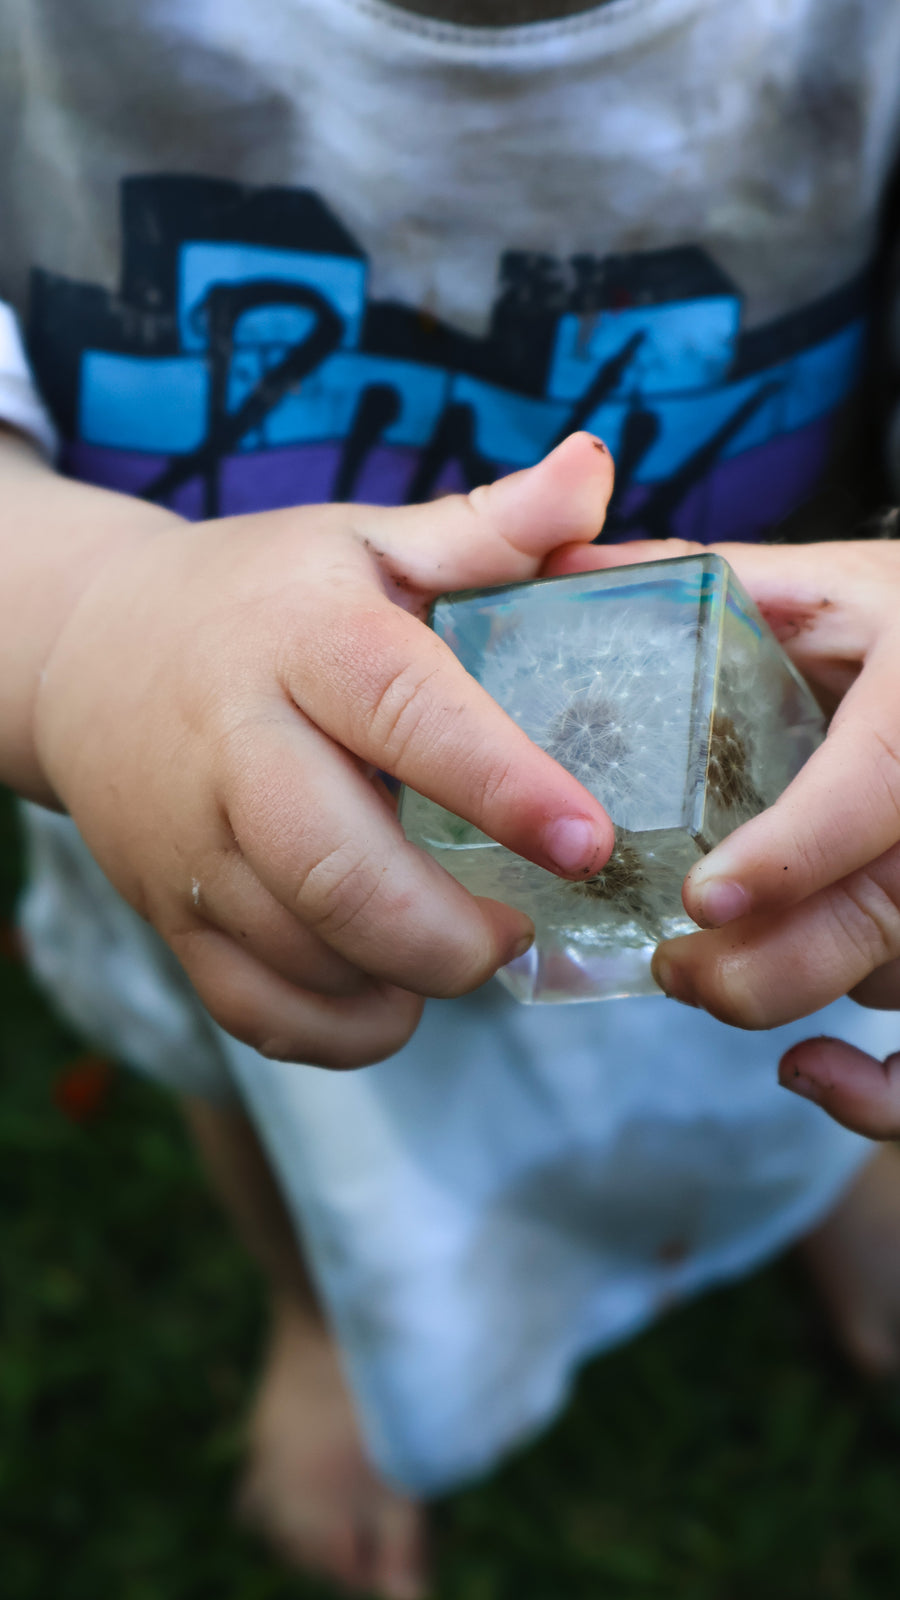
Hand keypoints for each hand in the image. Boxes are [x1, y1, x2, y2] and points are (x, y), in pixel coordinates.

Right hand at [33, 434, 614, 1067]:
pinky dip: (339, 1030)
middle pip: (337, 869)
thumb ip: (488, 525)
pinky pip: (253, 1009)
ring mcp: (192, 840)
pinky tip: (392, 995)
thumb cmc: (264, 597)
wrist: (96, 651)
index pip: (406, 711)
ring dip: (406, 980)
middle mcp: (238, 745)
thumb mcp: (366, 543)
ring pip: (299, 953)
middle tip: (520, 928)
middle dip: (451, 933)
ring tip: (467, 948)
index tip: (589, 840)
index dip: (503, 783)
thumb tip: (595, 468)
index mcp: (305, 639)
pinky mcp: (170, 911)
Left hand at [547, 534, 899, 1136]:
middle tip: (671, 965)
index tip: (703, 897)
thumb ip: (708, 580)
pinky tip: (809, 1076)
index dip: (799, 851)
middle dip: (763, 965)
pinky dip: (886, 1094)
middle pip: (885, 916)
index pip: (882, 787)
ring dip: (794, 997)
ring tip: (700, 975)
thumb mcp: (828, 586)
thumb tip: (558, 564)